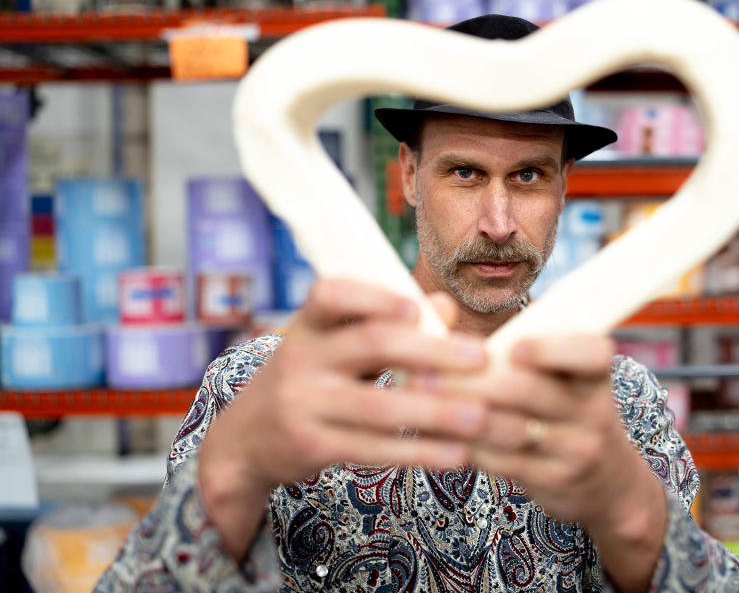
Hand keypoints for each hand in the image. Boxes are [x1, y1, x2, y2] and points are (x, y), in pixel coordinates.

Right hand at [198, 279, 488, 557]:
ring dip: (436, 412)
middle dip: (432, 351)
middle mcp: (301, 358)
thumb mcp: (334, 345)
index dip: (375, 297)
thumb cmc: (311, 378)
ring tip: (481, 416)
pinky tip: (456, 454)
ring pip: (378, 406)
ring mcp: (303, 404)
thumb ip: (388, 323)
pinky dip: (419, 452)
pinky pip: (373, 449)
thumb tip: (445, 304)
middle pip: (371, 345)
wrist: (245, 439)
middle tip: (482, 358)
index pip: (331, 294)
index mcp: (308, 324)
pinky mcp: (312, 446)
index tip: (417, 309)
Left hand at [427, 334, 666, 589]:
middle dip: (472, 379)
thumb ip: (510, 343)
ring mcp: (576, 449)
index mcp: (594, 373)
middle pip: (529, 391)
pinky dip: (463, 445)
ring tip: (420, 397)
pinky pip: (500, 462)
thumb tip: (437, 306)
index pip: (590, 353)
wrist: (608, 484)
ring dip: (458, 414)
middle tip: (425, 369)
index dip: (553, 349)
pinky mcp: (554, 482)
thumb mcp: (561, 376)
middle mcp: (593, 409)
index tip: (515, 347)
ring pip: (508, 429)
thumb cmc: (564, 408)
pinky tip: (433, 432)